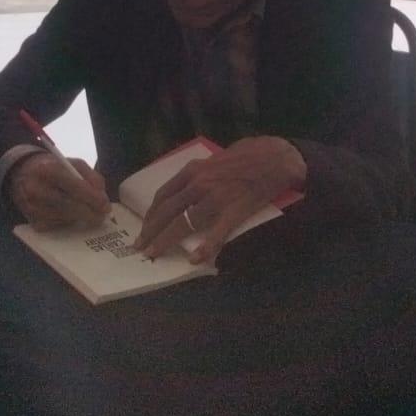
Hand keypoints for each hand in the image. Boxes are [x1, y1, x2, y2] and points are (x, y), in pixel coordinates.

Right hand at [7, 152, 110, 231]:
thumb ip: (92, 177)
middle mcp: (36, 188)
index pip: (74, 186)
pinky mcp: (33, 221)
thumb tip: (102, 199)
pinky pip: (57, 226)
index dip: (93, 198)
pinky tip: (70, 215)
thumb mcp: (73, 164)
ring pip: (65, 217)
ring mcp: (32, 207)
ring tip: (90, 214)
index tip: (106, 207)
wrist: (24, 175)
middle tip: (102, 216)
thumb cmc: (54, 168)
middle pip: (69, 205)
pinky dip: (68, 222)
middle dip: (90, 213)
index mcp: (48, 169)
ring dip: (81, 218)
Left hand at [135, 136, 306, 264]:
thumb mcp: (213, 160)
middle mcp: (198, 183)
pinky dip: (204, 248)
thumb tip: (184, 192)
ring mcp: (215, 198)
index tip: (143, 228)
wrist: (276, 157)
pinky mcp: (234, 211)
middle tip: (140, 247)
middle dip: (150, 231)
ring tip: (154, 254)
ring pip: (183, 223)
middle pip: (166, 211)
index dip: (150, 215)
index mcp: (192, 170)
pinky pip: (216, 233)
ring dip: (165, 241)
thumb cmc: (246, 155)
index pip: (163, 196)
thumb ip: (197, 175)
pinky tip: (194, 259)